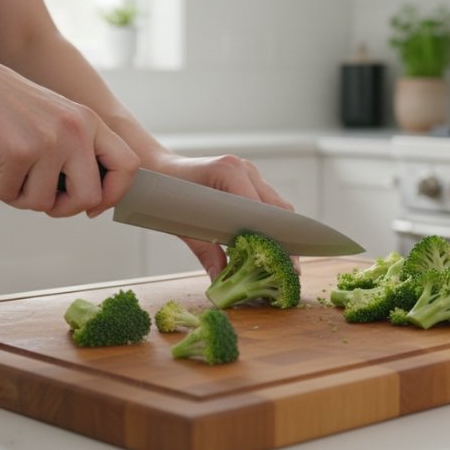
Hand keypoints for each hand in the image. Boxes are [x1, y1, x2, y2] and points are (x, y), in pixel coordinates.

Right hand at [0, 49, 139, 216]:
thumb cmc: (2, 103)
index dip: (113, 194)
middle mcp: (76, 130)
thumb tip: (91, 202)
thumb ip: (76, 150)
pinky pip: (8, 194)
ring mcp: (48, 140)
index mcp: (89, 121)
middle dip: (61, 208)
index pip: (127, 166)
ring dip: (17, 197)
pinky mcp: (17, 151)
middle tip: (37, 196)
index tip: (92, 206)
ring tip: (3, 172)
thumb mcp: (54, 118)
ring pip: (43, 202)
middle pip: (88, 197)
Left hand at [149, 153, 299, 279]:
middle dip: (286, 239)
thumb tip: (220, 280)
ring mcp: (249, 171)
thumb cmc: (165, 195)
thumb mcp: (183, 226)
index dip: (275, 238)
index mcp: (228, 171)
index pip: (261, 210)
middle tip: (291, 269)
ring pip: (277, 205)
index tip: (285, 263)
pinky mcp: (249, 178)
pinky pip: (268, 202)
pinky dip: (271, 224)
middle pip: (278, 208)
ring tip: (285, 260)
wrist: (158, 170)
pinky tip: (272, 244)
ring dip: (281, 232)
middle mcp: (244, 168)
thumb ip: (205, 252)